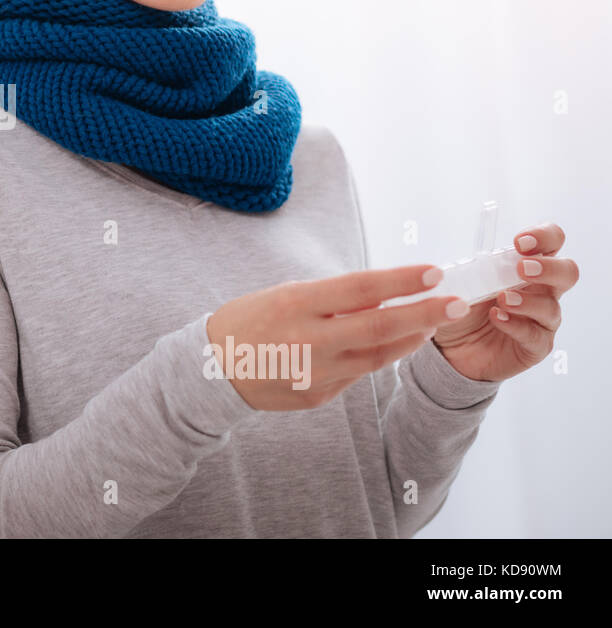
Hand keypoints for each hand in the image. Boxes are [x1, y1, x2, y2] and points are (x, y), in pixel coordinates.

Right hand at [205, 264, 462, 410]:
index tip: (433, 271)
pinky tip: (387, 346)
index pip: (360, 288)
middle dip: (424, 314)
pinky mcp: (317, 396)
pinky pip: (355, 375)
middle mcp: (309, 340)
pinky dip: (374, 358)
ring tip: (429, 324)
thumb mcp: (283, 295)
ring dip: (408, 339)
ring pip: (376, 356)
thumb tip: (380, 294)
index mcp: (296, 304)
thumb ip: (331, 299)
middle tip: (457, 302)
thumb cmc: (247, 321)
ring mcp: (315, 372)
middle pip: (379, 326)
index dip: (401, 281)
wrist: (211, 369)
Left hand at [431, 222, 578, 381]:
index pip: (551, 243)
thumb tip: (462, 262)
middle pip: (568, 272)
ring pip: (551, 307)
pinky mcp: (535, 346)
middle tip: (522, 268)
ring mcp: (541, 320)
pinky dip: (515, 325)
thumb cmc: (462, 308)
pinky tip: (497, 317)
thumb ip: (468, 270)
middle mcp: (541, 291)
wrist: (452, 349)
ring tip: (502, 299)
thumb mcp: (460, 283)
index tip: (520, 241)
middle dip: (549, 267)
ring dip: (527, 301)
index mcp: (528, 267)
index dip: (544, 236)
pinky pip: (535, 336)